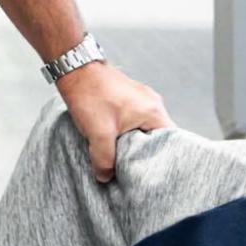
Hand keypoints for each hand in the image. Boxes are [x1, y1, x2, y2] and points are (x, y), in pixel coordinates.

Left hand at [56, 62, 171, 182]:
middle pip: (157, 138)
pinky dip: (126, 132)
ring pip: (144, 130)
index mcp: (154, 111)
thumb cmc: (90, 95)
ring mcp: (140, 100)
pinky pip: (134, 121)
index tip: (153, 174)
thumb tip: (105, 177)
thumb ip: (104, 159)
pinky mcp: (127, 98)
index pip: (171, 143)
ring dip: (133, 143)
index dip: (163, 160)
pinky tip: (114, 140)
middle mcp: (152, 104)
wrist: (74, 68)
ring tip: (122, 156)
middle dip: (145, 154)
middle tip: (134, 169)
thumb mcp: (98, 133)